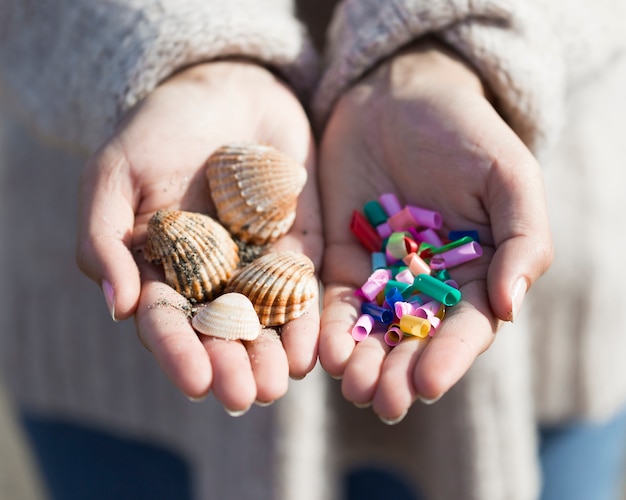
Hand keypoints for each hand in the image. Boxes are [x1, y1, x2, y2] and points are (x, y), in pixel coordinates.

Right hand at [76, 61, 321, 412]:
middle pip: (219, 334)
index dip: (178, 354)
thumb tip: (118, 310)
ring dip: (270, 356)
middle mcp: (210, 278)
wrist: (226, 90)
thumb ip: (105, 240)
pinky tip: (313, 349)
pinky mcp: (297, 250)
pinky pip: (303, 291)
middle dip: (231, 366)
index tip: (197, 383)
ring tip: (279, 383)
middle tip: (245, 396)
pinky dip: (308, 320)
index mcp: (161, 269)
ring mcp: (256, 266)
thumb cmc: (161, 129)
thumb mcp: (115, 174)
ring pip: (263, 323)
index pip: (166, 322)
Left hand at [318, 40, 551, 421]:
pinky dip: (328, 327)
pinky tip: (322, 350)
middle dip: (399, 373)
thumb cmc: (464, 132)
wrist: (398, 96)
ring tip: (351, 385)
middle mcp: (429, 285)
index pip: (466, 329)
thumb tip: (511, 308)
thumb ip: (522, 240)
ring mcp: (382, 276)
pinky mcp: (340, 260)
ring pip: (372, 331)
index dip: (449, 358)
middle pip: (415, 341)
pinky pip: (333, 301)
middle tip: (383, 401)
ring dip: (362, 362)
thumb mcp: (508, 177)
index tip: (428, 384)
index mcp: (476, 273)